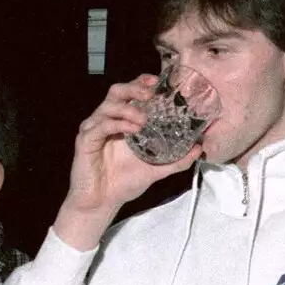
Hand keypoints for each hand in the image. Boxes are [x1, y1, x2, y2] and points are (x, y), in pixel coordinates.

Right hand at [52, 77, 201, 250]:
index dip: (141, 83)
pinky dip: (117, 124)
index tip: (157, 81)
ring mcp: (95, 129)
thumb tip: (198, 149)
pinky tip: (131, 129)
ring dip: (129, 109)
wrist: (103, 202)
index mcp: (122, 122)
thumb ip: (176, 160)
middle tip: (150, 93)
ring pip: (108, 105)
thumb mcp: (156, 169)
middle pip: (117, 92)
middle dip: (134, 88)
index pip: (130, 94)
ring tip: (143, 120)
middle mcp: (107, 120)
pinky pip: (100, 125)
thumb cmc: (124, 183)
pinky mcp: (85, 140)